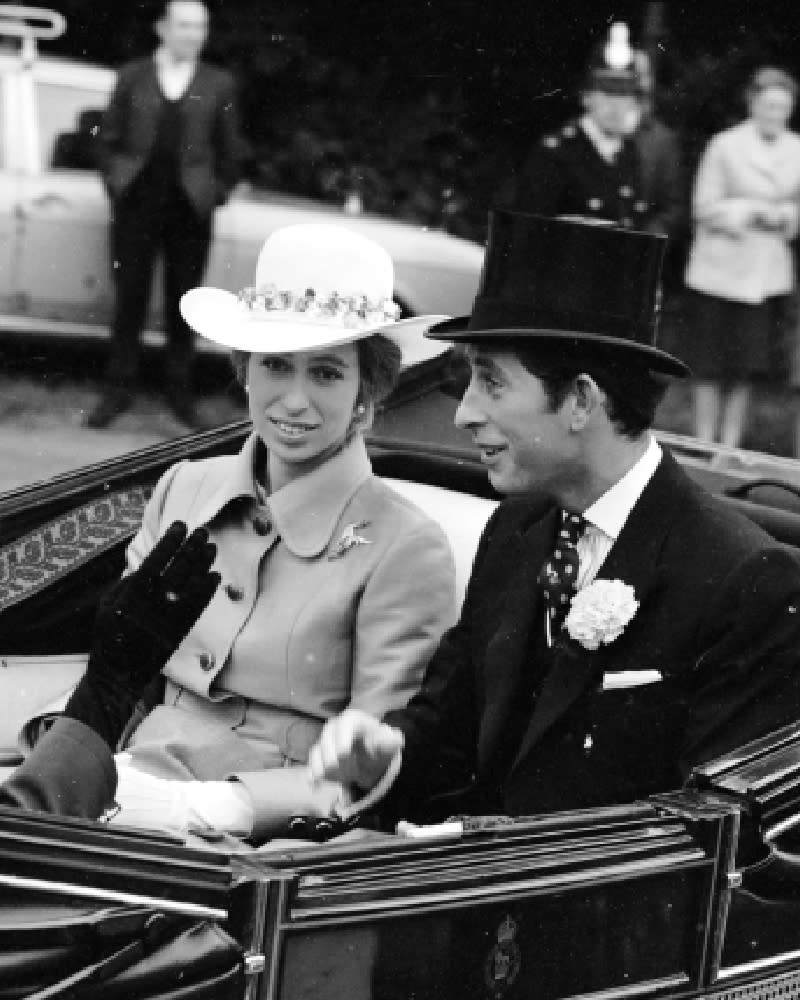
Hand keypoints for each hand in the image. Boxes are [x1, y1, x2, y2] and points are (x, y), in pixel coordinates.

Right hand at [64, 521, 219, 746]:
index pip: (157, 558)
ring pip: (193, 583)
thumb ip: (127, 583)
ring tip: (212, 548)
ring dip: (204, 564)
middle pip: (180, 567)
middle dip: (193, 546)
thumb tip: (150, 564)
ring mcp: (170, 616)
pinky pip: (199, 605)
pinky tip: (215, 576)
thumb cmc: (108, 636)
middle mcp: (154, 602)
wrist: (118, 673)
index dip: (171, 540)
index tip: (181, 525)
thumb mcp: (106, 605)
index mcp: (132, 592)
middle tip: (203, 532)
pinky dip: (208, 590)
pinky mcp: (180, 630)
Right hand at [308, 709, 403, 791]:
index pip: (343, 725)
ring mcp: (324, 742)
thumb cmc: (380, 746)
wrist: (372, 757)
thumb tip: (395, 739)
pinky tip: (316, 787)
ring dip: (328, 770)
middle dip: (337, 760)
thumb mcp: (390, 743)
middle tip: (351, 773)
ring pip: (318, 754)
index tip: (344, 754)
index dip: (341, 738)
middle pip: (327, 741)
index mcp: (352, 720)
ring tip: (346, 779)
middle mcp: (334, 728)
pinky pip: (312, 765)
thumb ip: (392, 741)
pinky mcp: (318, 758)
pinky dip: (313, 776)